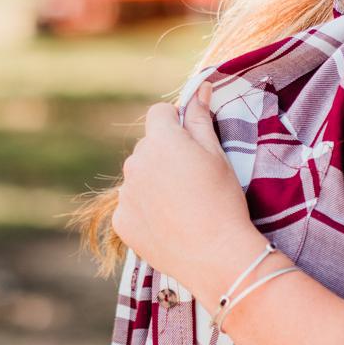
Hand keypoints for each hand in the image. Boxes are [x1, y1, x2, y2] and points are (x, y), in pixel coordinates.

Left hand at [112, 80, 251, 290]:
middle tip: (192, 180)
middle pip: (147, 146)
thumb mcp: (217, 155)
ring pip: (138, 175)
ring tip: (182, 205)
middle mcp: (135, 163)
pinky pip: (131, 204)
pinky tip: (169, 223)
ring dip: (153, 181)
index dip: (176, 122)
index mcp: (161, 140)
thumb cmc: (222, 201)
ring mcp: (125, 193)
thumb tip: (200, 88)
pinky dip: (146, 209)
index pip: (159, 113)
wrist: (215, 256)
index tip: (192, 141)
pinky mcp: (121, 220)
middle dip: (164, 154)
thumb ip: (201, 119)